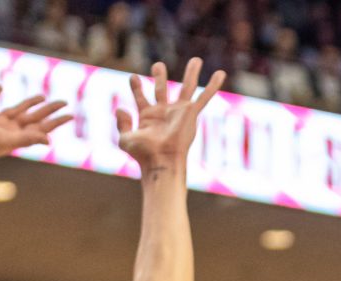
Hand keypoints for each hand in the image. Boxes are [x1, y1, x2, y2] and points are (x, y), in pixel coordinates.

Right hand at [0, 84, 71, 168]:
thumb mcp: (2, 142)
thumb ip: (25, 140)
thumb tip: (49, 140)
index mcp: (15, 136)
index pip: (41, 126)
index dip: (56, 120)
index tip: (70, 114)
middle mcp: (6, 128)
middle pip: (33, 117)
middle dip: (48, 110)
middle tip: (63, 101)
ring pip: (15, 109)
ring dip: (28, 103)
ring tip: (40, 96)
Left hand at [115, 59, 224, 176]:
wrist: (161, 160)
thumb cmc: (144, 155)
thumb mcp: (125, 140)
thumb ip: (122, 124)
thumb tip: (120, 108)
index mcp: (148, 117)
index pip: (141, 97)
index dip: (136, 87)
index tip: (133, 77)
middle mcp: (164, 113)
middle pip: (161, 89)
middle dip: (159, 77)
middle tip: (158, 65)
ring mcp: (179, 112)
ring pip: (187, 88)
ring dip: (191, 73)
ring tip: (196, 60)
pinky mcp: (191, 114)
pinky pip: (204, 97)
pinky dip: (213, 86)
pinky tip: (220, 74)